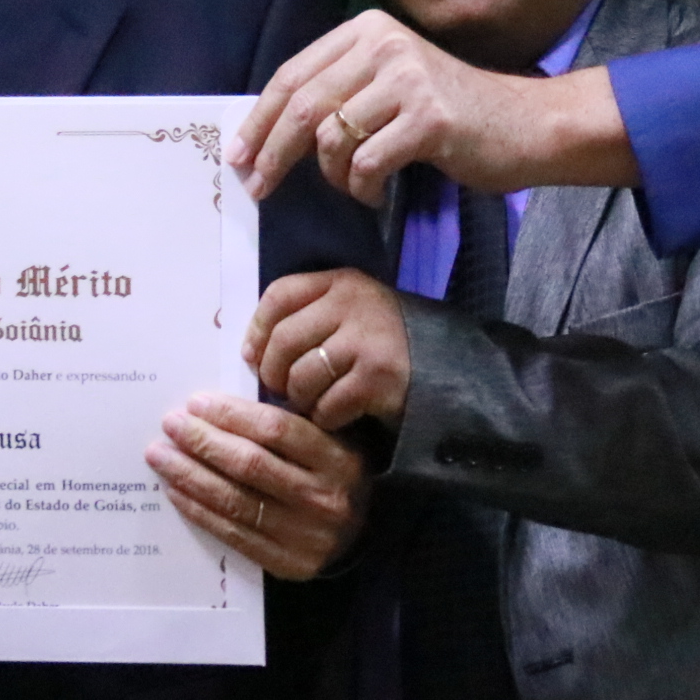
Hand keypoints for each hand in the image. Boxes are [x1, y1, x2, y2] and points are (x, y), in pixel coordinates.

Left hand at [146, 394, 368, 581]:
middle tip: (171, 424)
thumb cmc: (335, 476)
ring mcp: (305, 535)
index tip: (196, 403)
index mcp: (337, 459)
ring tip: (161, 456)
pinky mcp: (287, 562)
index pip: (276, 430)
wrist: (365, 536)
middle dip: (203, 441)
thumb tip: (222, 405)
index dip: (231, 414)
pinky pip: (233, 534)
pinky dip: (199, 510)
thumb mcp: (332, 442)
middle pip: (250, 464)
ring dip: (190, 476)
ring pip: (236, 500)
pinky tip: (175, 491)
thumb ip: (290, 425)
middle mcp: (323, 497)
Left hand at [227, 9, 636, 204]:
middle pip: (302, 105)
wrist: (528, 125)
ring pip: (330, 138)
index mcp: (367, 29)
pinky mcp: (428, 118)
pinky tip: (378, 194)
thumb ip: (340, 93)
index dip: (259, 119)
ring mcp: (407, 78)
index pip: (292, 75)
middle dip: (272, 153)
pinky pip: (366, 164)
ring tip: (357, 186)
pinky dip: (363, 189)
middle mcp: (385, 44)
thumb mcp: (390, 85)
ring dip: (334, 177)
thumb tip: (268, 131)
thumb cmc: (453, 115)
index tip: (239, 154)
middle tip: (257, 187)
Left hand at [245, 268, 412, 430]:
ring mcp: (367, 341)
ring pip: (302, 377)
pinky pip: (327, 405)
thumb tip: (251, 350)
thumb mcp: (351, 313)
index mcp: (342, 282)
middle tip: (282, 389)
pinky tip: (338, 414)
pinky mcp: (378, 378)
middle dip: (274, 373)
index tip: (252, 356)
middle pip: (284, 340)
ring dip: (300, 399)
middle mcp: (353, 305)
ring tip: (313, 401)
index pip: (279, 295)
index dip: (257, 329)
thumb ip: (307, 317)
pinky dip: (326, 417)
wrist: (449, 369)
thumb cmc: (385, 344)